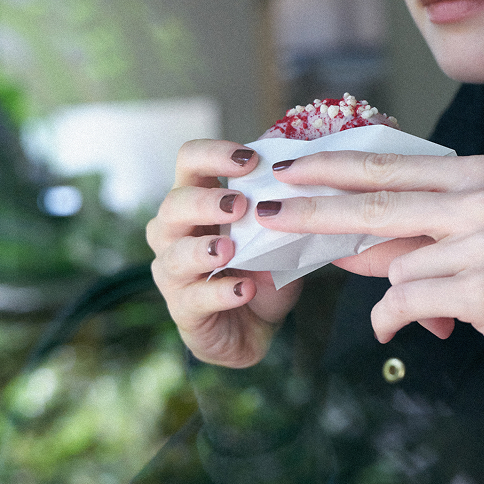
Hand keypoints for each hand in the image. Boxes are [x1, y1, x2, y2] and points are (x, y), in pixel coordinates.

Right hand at [147, 140, 303, 368]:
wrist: (252, 329)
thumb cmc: (260, 273)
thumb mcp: (277, 239)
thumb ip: (283, 212)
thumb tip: (310, 178)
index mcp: (197, 203)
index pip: (189, 162)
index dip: (213, 154)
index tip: (251, 159)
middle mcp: (174, 233)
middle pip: (174, 204)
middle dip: (206, 202)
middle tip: (239, 205)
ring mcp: (173, 273)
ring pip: (174, 254)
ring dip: (202, 249)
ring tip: (229, 249)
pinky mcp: (183, 310)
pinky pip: (195, 298)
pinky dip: (220, 292)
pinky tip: (244, 290)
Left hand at [254, 152, 483, 393]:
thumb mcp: (473, 248)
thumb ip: (408, 240)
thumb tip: (340, 245)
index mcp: (481, 175)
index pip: (390, 166)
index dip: (332, 167)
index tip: (287, 169)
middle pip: (376, 202)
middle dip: (314, 211)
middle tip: (268, 214)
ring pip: (394, 264)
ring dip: (396, 295)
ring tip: (433, 312)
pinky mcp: (483, 287)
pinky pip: (405, 301)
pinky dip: (396, 320)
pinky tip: (412, 329)